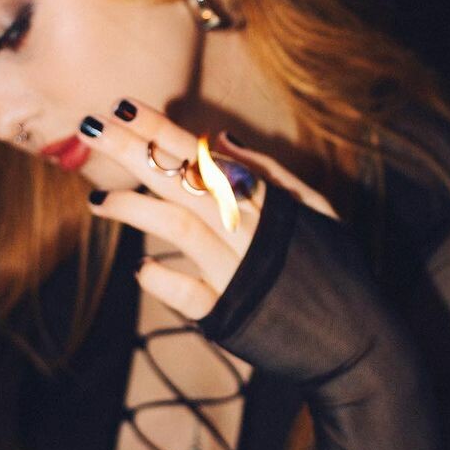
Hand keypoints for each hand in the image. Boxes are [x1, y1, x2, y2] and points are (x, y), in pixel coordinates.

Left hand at [81, 96, 338, 316]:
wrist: (358, 342)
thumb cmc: (335, 272)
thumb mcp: (316, 211)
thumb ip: (270, 174)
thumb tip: (222, 139)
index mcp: (268, 202)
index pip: (204, 156)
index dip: (163, 130)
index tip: (123, 107)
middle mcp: (249, 231)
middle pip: (181, 181)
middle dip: (133, 151)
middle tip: (91, 129)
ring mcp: (237, 273)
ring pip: (178, 227)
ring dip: (133, 209)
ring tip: (97, 202)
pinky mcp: (229, 315)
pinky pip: (187, 295)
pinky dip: (161, 280)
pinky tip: (139, 268)